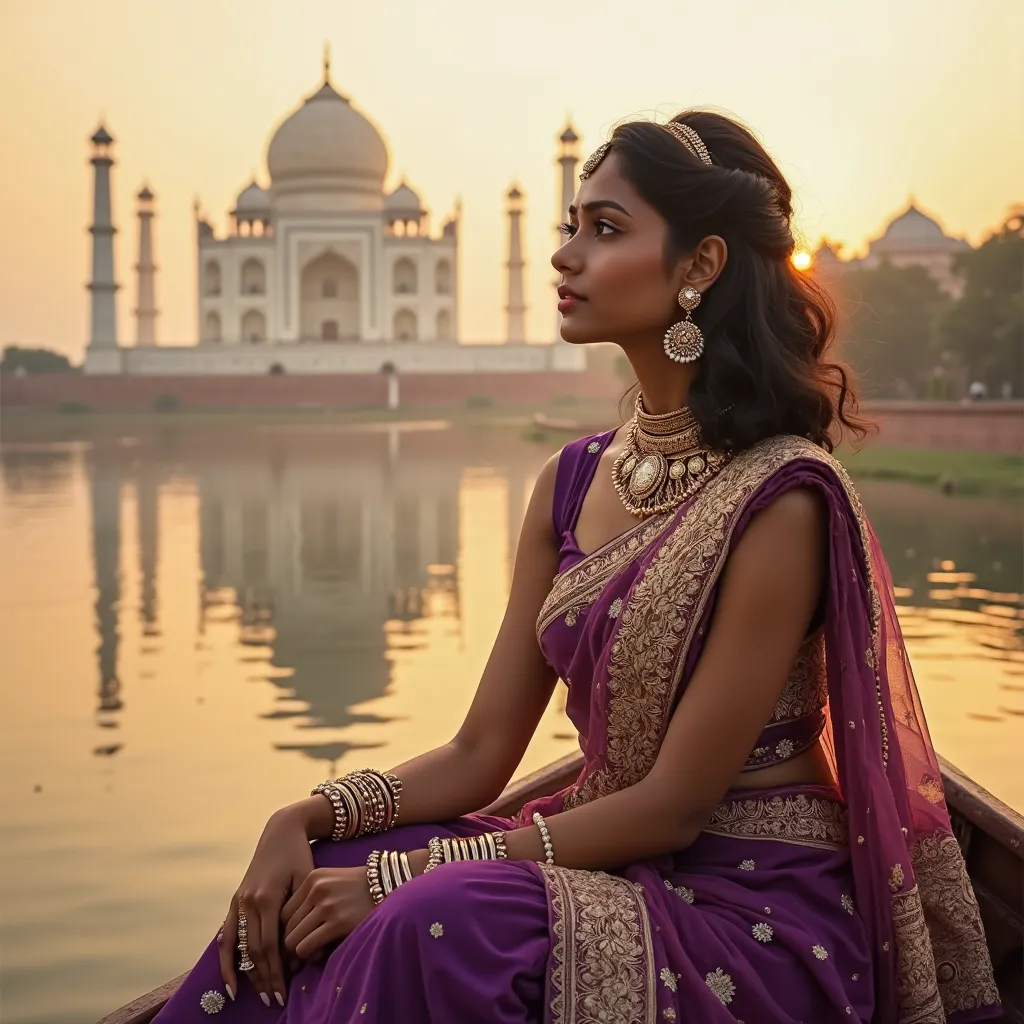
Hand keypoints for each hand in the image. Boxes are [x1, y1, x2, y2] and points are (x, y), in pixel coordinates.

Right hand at [217, 808, 314, 1007]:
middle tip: (275, 1001)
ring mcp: (238, 901)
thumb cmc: (300, 855)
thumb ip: (302, 913)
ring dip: (246, 974)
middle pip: (254, 951)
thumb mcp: (307, 879)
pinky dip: (227, 959)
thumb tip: (304, 949)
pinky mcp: (235, 901)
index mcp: (267, 898)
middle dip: (264, 978)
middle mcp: (248, 902)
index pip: (270, 946)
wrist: (282, 831)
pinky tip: (230, 981)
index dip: (276, 972)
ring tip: (256, 996)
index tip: (283, 993)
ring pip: (239, 947)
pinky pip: (226, 936)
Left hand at [282, 866, 375, 958]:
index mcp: (312, 878)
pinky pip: (306, 947)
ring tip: (311, 953)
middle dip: (289, 943)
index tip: (294, 939)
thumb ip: (310, 900)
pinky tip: (320, 952)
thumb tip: (289, 932)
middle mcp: (316, 889)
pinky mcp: (337, 922)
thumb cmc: (359, 888)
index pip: (284, 911)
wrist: (388, 886)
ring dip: (299, 951)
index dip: (285, 929)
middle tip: (298, 953)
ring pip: (292, 939)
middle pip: (286, 926)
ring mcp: (326, 905)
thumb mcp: (331, 883)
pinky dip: (309, 955)